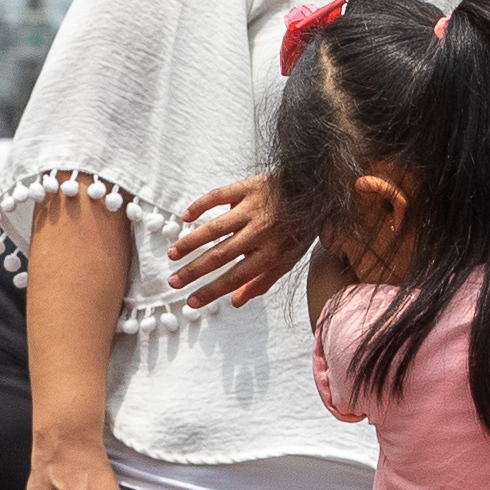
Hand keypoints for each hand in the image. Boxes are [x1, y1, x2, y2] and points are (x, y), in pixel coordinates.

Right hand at [166, 173, 316, 312]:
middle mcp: (260, 231)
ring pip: (215, 227)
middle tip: (173, 282)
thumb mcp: (288, 260)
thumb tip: (235, 302)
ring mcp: (253, 208)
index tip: (191, 301)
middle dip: (194, 271)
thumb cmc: (299, 229)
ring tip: (173, 253)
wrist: (317, 189)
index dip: (212, 290)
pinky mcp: (247, 187)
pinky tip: (185, 217)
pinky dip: (200, 206)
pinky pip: (218, 196)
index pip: (236, 276)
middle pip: (221, 255)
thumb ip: (262, 281)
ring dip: (191, 242)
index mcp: (272, 252)